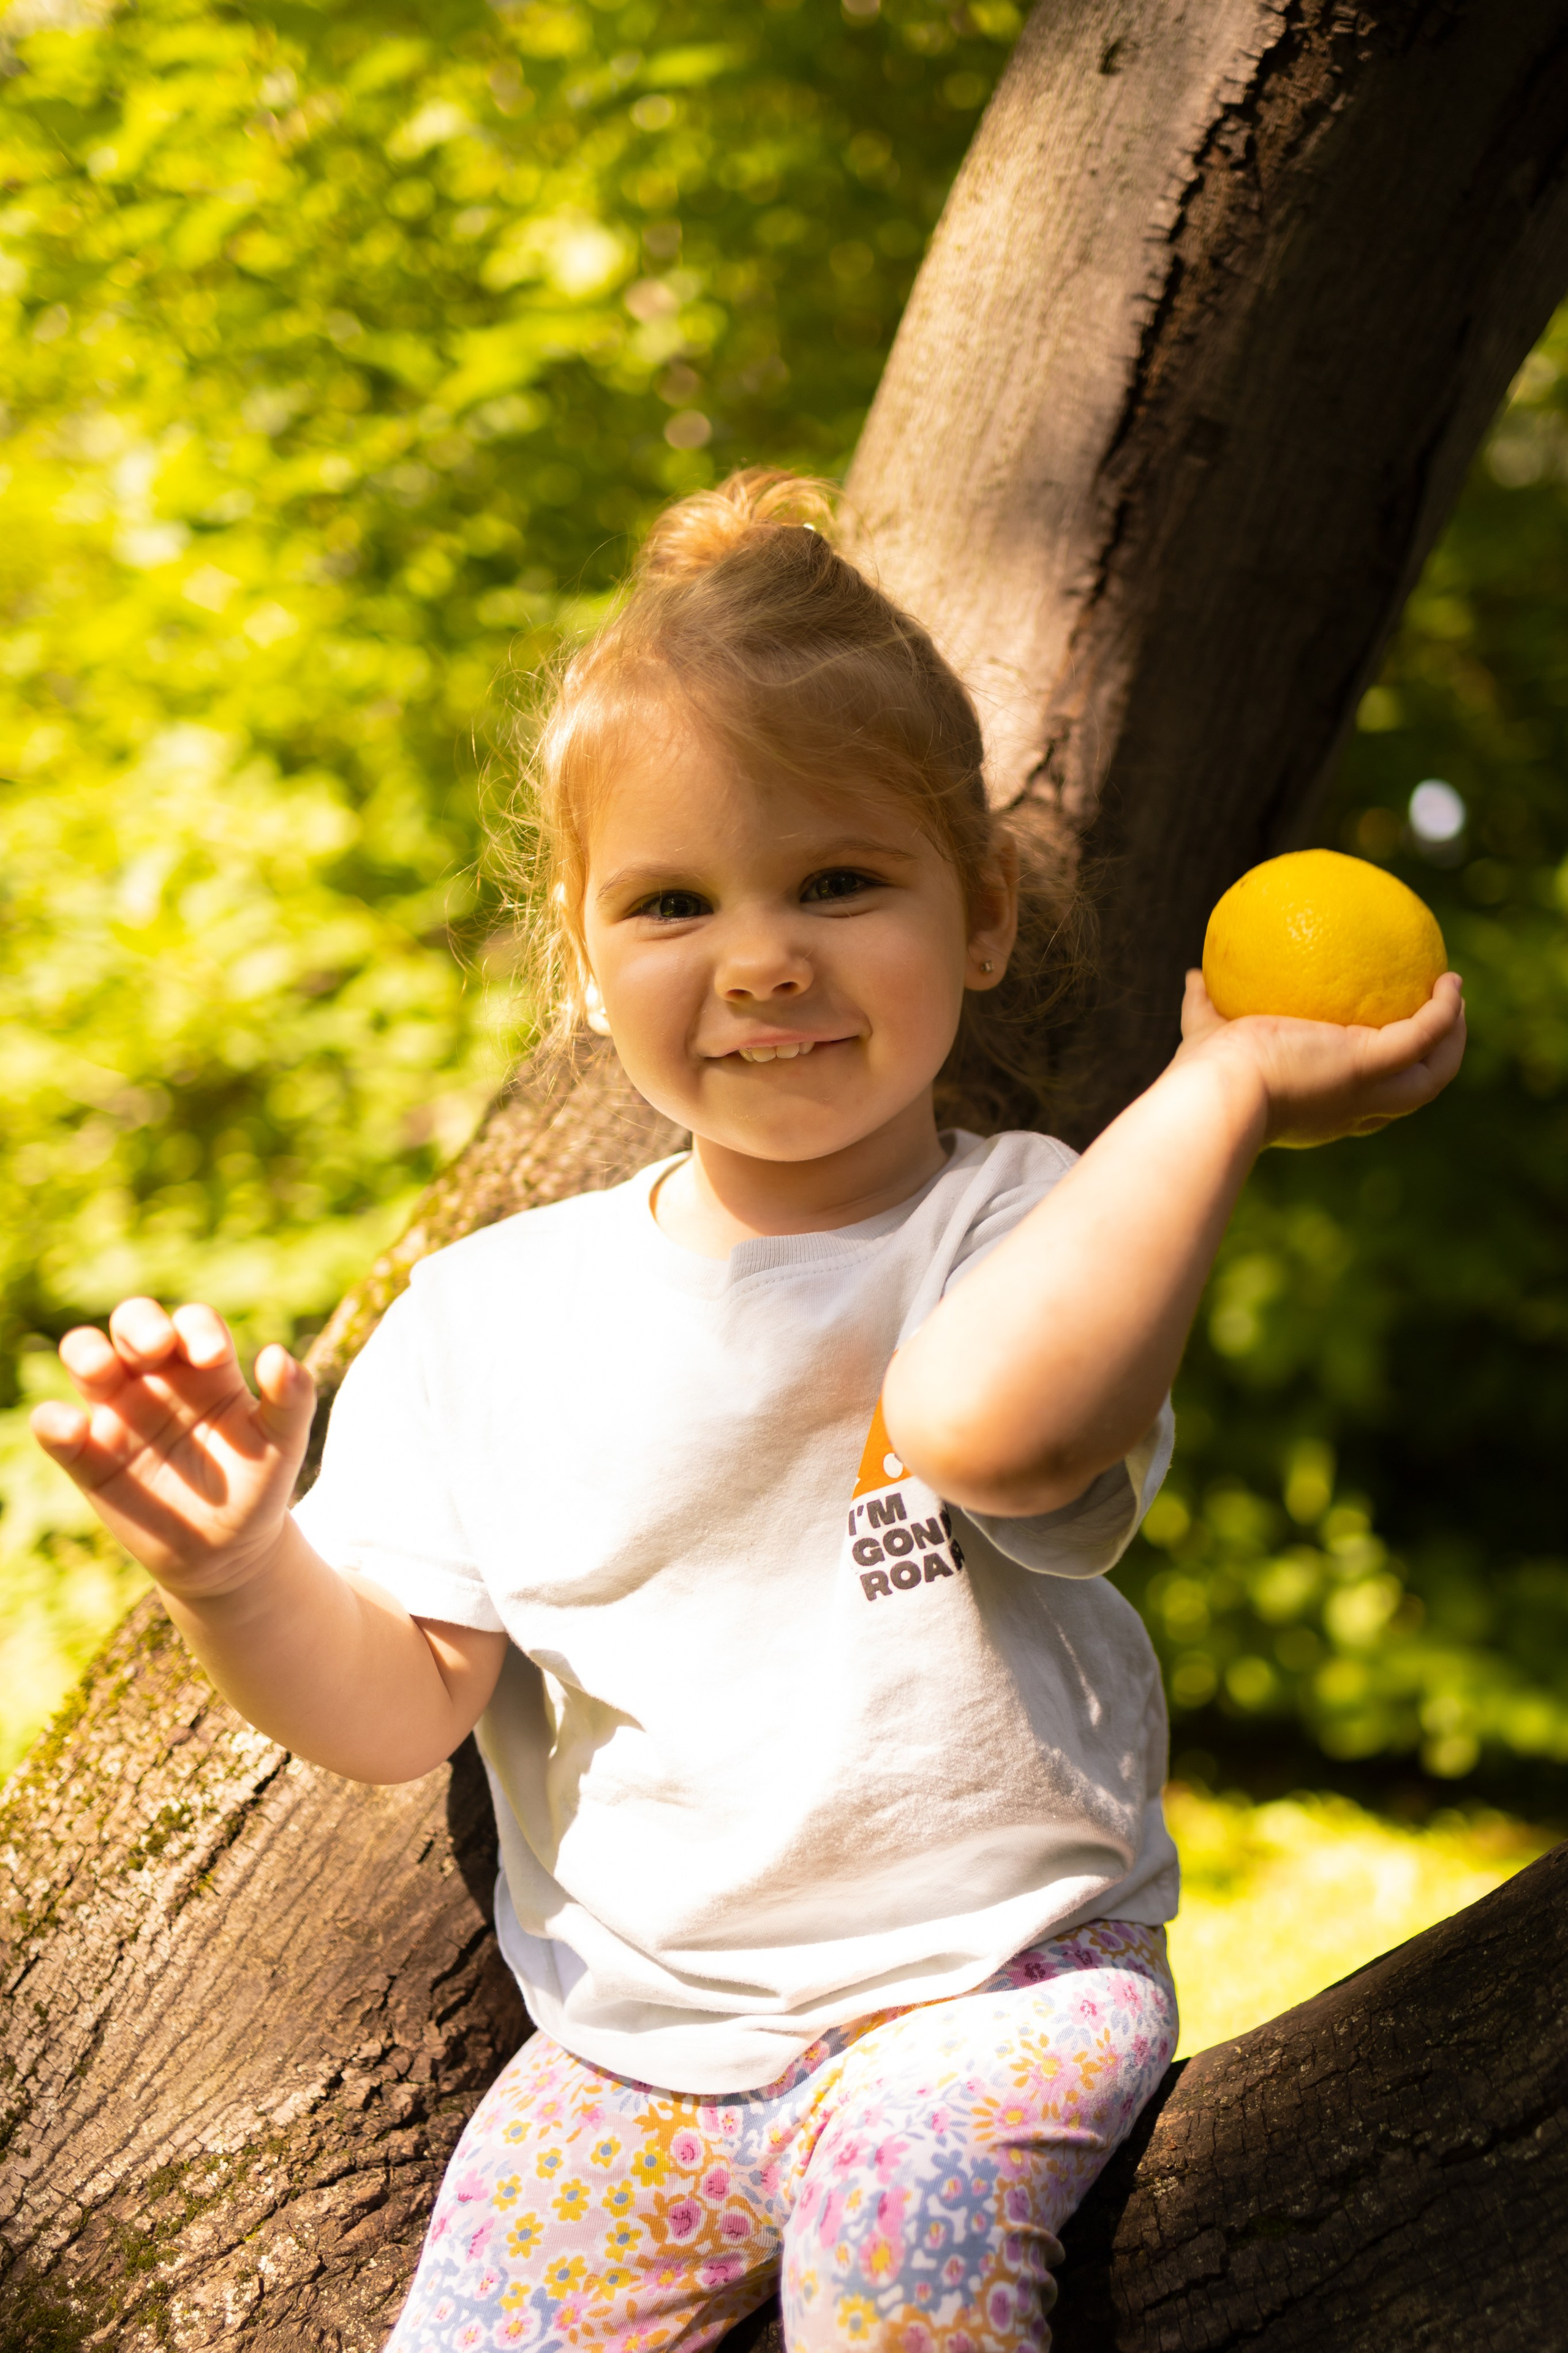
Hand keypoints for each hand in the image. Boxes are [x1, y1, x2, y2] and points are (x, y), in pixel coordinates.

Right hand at [30, 1299, 314, 1598]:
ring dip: (86, 1353)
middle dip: (138, 1324)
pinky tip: (74, 1429)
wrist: (229, 1553)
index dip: (198, 1328)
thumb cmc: (258, 1485)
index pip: (193, 1323)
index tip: (211, 1356)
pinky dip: (53, 1421)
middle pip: (133, 1322)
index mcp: (205, 1368)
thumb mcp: (284, 1444)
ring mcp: (119, 1414)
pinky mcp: (89, 1457)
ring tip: (101, 1372)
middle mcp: (158, 1380)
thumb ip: (292, 1399)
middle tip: (154, 1349)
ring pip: (85, 1357)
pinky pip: (56, 1428)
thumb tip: (277, 1354)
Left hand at [1175, 968, 1466, 1146]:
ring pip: (1432, 1075)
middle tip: (1439, 1021)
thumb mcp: (1205, 1035)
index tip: (1382, 1045)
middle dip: (1432, 1060)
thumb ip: (1202, 1005)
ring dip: (1452, 1038)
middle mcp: (1350, 1108)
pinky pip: (1425, 1036)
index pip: (1361, 1103)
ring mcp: (1366, 1091)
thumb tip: (1195, 973)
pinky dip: (1443, 1012)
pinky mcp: (1369, 1066)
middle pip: (1409, 1093)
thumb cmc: (1203, 1074)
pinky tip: (1449, 981)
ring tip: (1456, 996)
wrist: (1215, 1094)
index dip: (1380, 1080)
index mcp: (1318, 1108)